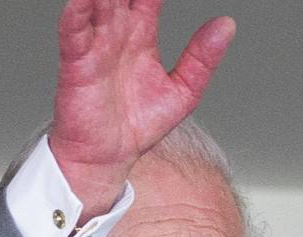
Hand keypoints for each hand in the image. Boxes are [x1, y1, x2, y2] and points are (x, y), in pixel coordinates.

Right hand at [49, 0, 234, 219]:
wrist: (108, 156)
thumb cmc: (137, 122)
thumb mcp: (184, 90)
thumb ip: (202, 57)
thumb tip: (227, 24)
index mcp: (140, 33)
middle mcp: (116, 33)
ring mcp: (96, 46)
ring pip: (97, 3)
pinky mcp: (78, 65)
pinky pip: (74, 34)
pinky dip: (77, 14)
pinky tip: (83, 1)